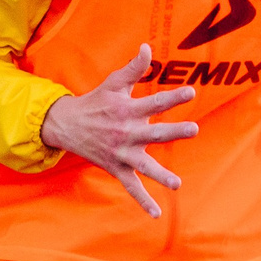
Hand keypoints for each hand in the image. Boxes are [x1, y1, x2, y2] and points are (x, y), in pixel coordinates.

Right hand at [38, 44, 198, 217]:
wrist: (66, 125)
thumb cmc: (95, 101)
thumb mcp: (113, 83)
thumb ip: (134, 68)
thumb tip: (148, 47)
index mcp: (127, 110)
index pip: (154, 102)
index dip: (172, 96)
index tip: (191, 91)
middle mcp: (126, 133)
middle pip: (154, 133)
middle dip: (174, 131)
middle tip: (194, 129)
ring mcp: (121, 153)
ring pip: (144, 166)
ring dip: (160, 175)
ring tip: (177, 184)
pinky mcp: (117, 168)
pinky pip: (131, 187)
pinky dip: (143, 201)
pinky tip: (156, 213)